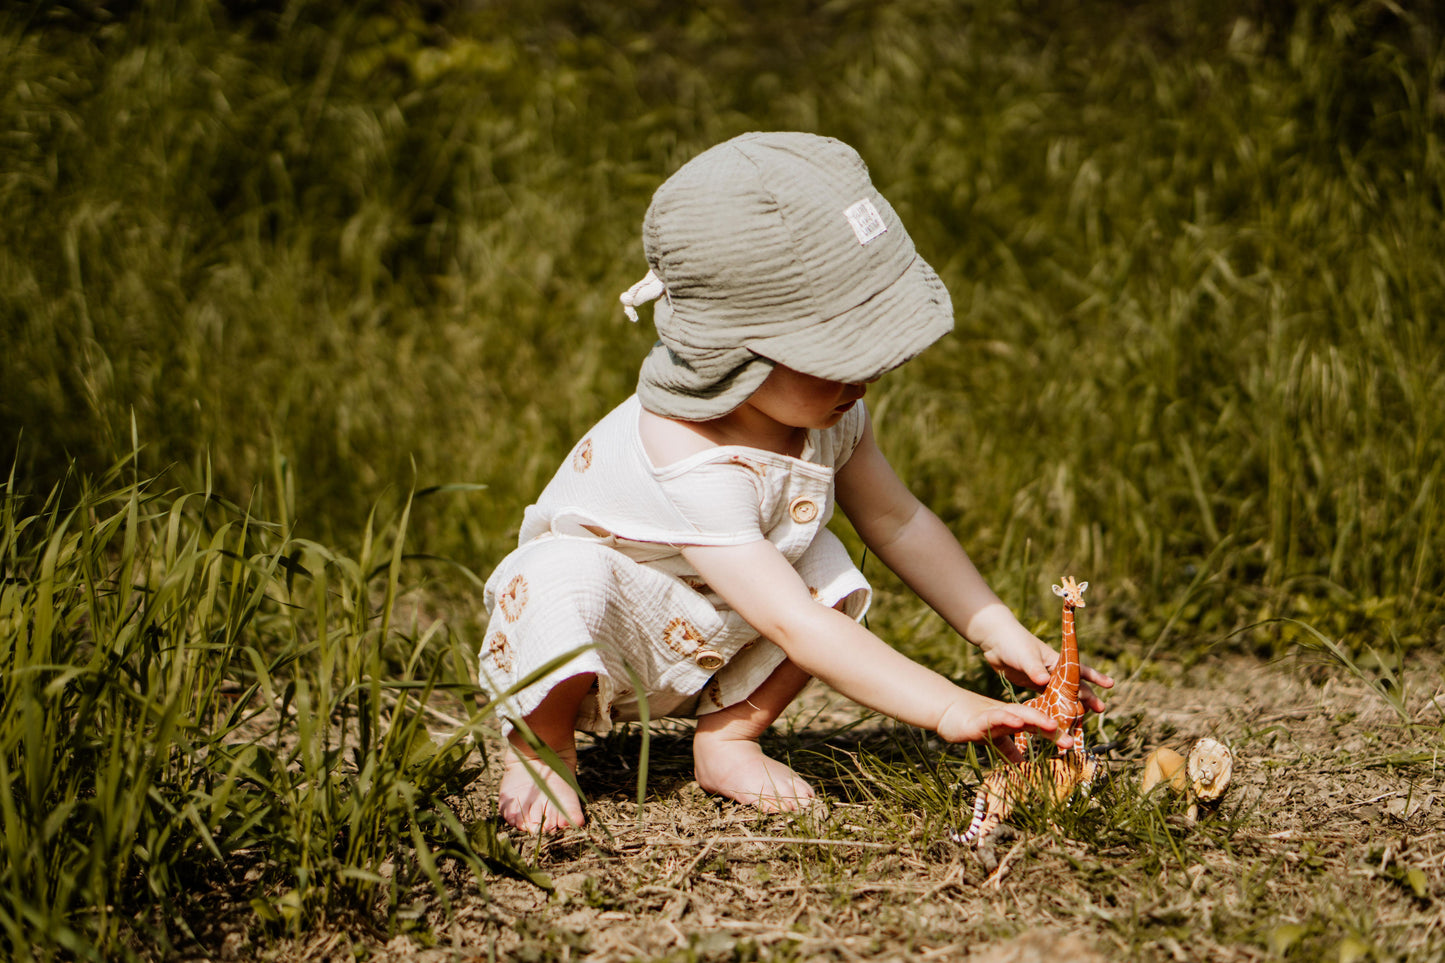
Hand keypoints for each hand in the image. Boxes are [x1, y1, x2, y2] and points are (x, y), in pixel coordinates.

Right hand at [936, 694, 1072, 762]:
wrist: (945, 710)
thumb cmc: (971, 723)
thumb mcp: (994, 739)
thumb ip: (1009, 750)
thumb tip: (1023, 766)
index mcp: (1012, 719)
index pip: (1036, 725)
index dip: (1052, 733)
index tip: (1071, 744)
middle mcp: (1007, 714)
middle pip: (1032, 718)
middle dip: (1051, 728)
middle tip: (1069, 740)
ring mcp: (993, 714)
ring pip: (1017, 714)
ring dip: (1035, 719)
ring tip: (1051, 725)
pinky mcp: (978, 718)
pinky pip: (994, 717)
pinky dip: (1007, 719)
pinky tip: (1017, 722)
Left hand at [972, 614, 1113, 713]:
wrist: (995, 640)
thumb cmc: (1013, 643)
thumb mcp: (1025, 655)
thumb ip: (1035, 669)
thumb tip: (1044, 681)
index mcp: (1056, 660)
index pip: (1079, 669)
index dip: (1094, 677)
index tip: (1110, 684)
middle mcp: (1053, 670)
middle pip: (1073, 685)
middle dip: (1088, 696)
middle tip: (1102, 709)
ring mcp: (1043, 678)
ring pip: (1061, 694)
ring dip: (1071, 706)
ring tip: (1082, 719)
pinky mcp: (1032, 684)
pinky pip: (1046, 698)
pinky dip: (1052, 707)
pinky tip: (1057, 719)